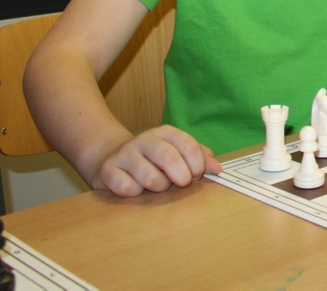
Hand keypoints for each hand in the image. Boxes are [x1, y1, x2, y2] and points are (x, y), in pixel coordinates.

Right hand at [89, 125, 220, 196]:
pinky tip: (135, 187)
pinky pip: (128, 189)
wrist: (111, 158)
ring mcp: (125, 154)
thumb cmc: (154, 159)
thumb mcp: (178, 152)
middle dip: (181, 177)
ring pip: (150, 178)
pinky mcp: (108, 170)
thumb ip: (200, 157)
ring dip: (159, 188)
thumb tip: (217, 169)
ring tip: (157, 185)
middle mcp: (145, 140)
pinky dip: (136, 193)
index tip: (197, 175)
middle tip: (181, 184)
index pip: (189, 145)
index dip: (197, 164)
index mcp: (166, 133)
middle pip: (169, 158)